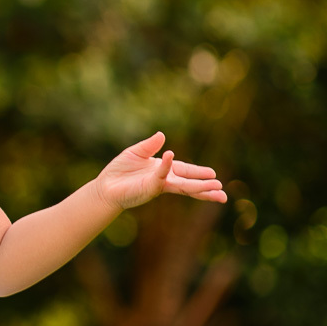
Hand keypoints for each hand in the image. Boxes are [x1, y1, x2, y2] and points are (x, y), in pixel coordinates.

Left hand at [95, 131, 226, 211]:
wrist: (105, 186)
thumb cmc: (119, 171)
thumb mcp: (136, 153)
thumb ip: (149, 145)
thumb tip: (161, 135)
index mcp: (163, 170)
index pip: (184, 170)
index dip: (198, 172)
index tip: (214, 174)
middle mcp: (164, 180)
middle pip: (188, 183)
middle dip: (205, 186)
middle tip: (221, 190)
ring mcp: (158, 185)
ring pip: (182, 187)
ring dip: (199, 188)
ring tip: (216, 191)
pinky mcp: (148, 188)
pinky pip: (160, 176)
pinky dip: (165, 166)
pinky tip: (171, 159)